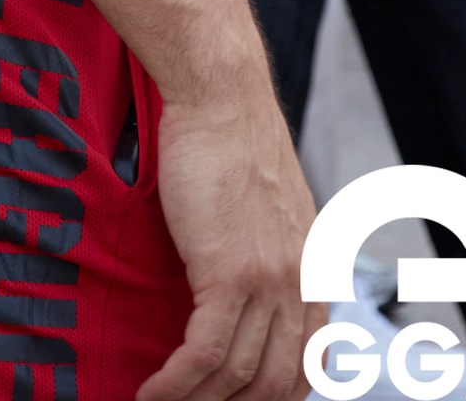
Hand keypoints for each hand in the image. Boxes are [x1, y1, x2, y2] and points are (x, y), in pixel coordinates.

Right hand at [140, 85, 321, 400]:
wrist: (221, 95)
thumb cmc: (233, 139)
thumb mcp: (272, 204)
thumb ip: (273, 252)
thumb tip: (247, 293)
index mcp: (315, 267)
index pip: (308, 364)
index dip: (272, 397)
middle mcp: (301, 280)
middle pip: (273, 383)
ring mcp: (269, 278)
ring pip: (237, 376)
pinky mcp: (229, 271)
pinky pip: (204, 353)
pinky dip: (174, 383)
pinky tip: (149, 391)